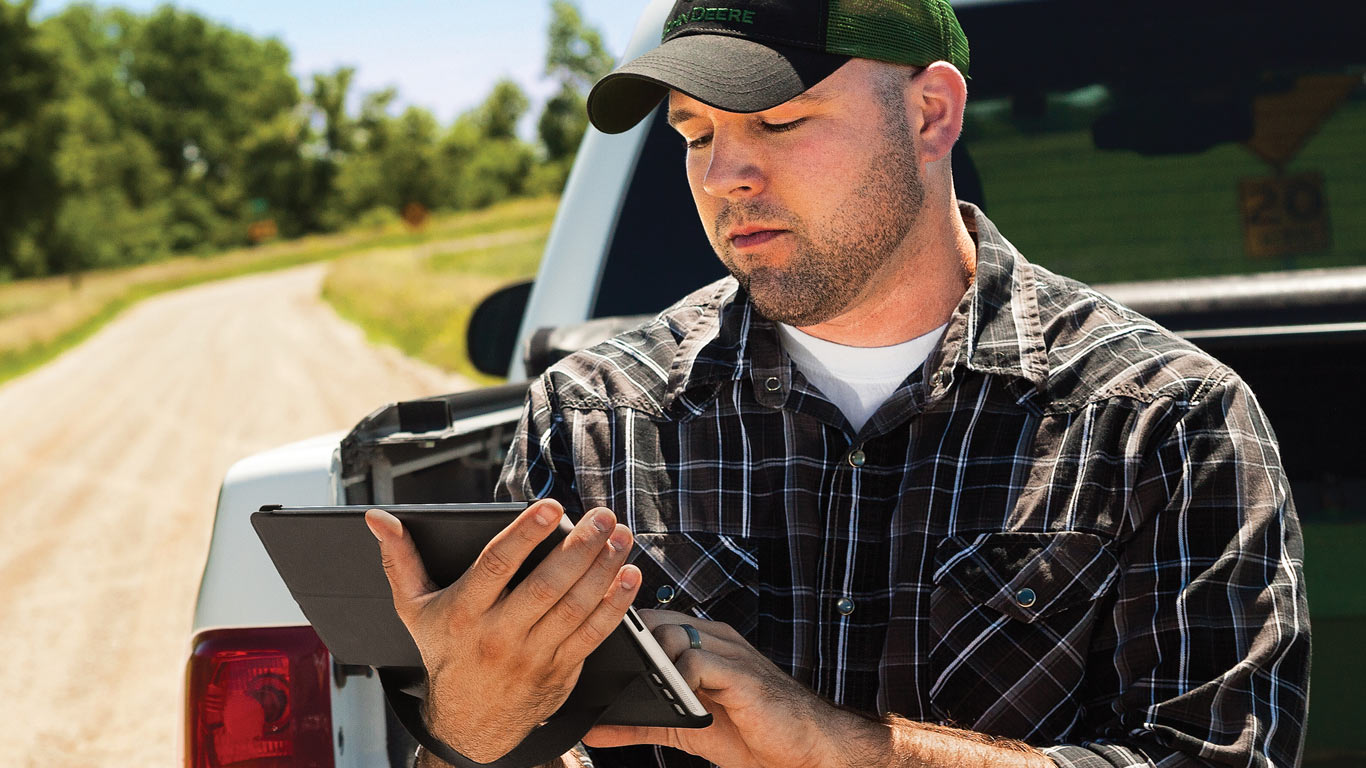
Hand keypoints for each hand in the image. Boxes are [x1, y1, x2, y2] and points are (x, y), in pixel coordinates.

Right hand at [366, 500, 640, 762]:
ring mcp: (533, 655)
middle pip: (545, 586)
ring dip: (603, 569)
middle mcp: (498, 635)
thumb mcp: (413, 610)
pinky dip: (616, 605)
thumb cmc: (445, 653)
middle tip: (601, 516)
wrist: (469, 724)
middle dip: (578, 548)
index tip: (551, 507)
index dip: (525, 535)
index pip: (497, 566)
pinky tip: (630, 576)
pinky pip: (593, 634)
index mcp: (463, 613)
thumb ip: (400, 560)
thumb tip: (379, 519)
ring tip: (620, 537)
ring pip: (574, 607)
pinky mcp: (561, 669)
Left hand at [583, 610, 854, 767]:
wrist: (806, 749)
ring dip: (650, 663)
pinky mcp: (741, 674)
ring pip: (672, 633)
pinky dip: (677, 680)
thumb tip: (594, 729)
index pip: (650, 621)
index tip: (593, 657)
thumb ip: (640, 724)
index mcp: (703, 642)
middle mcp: (715, 638)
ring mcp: (730, 651)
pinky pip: (697, 662)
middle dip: (628, 646)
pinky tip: (676, 701)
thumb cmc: (751, 732)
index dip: (622, 635)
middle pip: (654, 621)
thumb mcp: (684, 728)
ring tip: (643, 691)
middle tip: (604, 675)